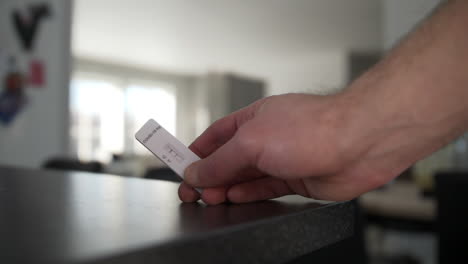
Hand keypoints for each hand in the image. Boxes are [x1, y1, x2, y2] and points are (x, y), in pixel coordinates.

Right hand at [178, 93, 401, 204]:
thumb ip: (221, 160)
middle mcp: (267, 138)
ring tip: (209, 198)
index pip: (216, 136)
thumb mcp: (251, 141)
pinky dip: (248, 194)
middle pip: (229, 159)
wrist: (359, 143)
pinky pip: (265, 189)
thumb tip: (197, 171)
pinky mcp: (296, 179)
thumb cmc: (313, 127)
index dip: (196, 152)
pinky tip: (236, 199)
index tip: (180, 167)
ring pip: (246, 177)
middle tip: (192, 192)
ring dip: (226, 187)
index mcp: (253, 119)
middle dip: (209, 175)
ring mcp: (282, 159)